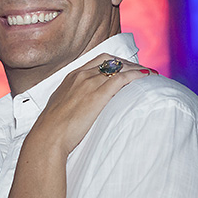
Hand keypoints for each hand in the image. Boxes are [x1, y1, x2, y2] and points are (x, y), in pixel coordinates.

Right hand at [32, 53, 155, 154]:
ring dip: (136, 69)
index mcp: (71, 77)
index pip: (97, 61)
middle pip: (110, 61)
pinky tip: (146, 77)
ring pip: (119, 68)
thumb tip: (78, 108)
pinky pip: (122, 79)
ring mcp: (89, 83)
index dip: (114, 62)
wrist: (48, 136)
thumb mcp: (60, 107)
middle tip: (140, 70)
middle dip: (127, 63)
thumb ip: (71, 101)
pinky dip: (136, 75)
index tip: (125, 68)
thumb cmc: (52, 128)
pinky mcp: (98, 95)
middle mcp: (80, 76)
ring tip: (149, 74)